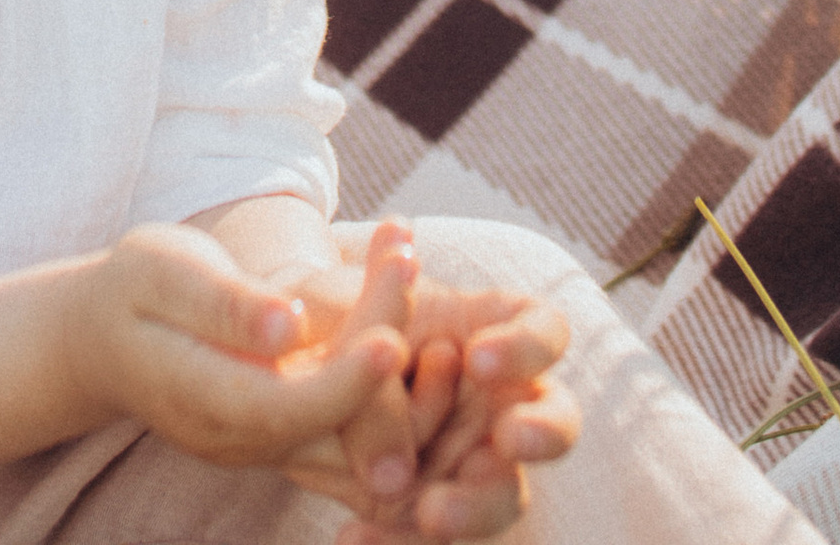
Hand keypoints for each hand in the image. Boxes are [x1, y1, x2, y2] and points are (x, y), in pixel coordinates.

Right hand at [58, 223, 405, 472]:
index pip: (290, 408)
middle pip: (338, 419)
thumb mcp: (161, 275)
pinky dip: (385, 355)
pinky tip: (394, 280)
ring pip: (357, 422)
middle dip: (386, 340)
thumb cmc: (132, 293)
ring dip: (395, 342)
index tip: (393, 338)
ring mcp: (272, 442)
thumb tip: (289, 325)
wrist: (106, 339)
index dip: (346, 382)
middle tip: (406, 254)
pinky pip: (353, 411)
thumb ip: (225, 306)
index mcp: (207, 404)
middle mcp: (247, 439)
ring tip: (404, 252)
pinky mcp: (291, 427)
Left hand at [292, 235, 577, 544]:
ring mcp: (473, 457)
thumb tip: (390, 476)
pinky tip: (353, 538)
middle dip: (542, 432)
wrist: (284, 366)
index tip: (477, 357)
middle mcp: (497, 398)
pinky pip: (435, 534)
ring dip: (474, 507)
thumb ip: (369, 367)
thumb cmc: (329, 316)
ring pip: (506, 493)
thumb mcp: (340, 321)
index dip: (525, 347)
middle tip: (509, 438)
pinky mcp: (436, 504)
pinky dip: (400, 541)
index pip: (544, 330)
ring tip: (430, 514)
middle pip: (554, 420)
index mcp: (490, 328)